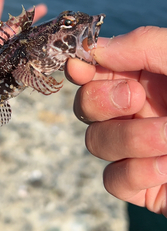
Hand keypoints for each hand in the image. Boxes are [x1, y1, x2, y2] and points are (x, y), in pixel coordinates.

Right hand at [65, 26, 166, 215]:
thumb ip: (146, 45)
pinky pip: (113, 180)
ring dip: (130, 138)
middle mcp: (139, 112)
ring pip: (95, 142)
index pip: (97, 69)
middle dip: (102, 100)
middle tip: (135, 97)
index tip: (80, 66)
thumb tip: (96, 48)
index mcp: (149, 78)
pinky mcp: (144, 185)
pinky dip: (137, 173)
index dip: (81, 65)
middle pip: (86, 106)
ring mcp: (138, 150)